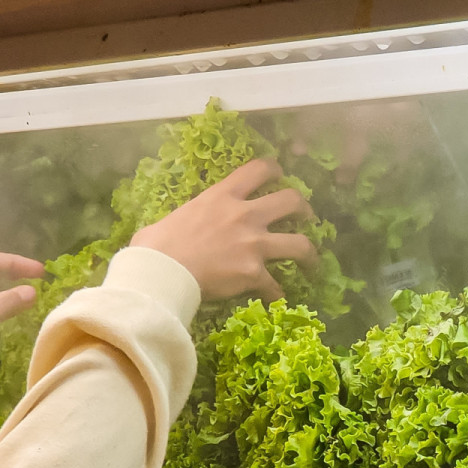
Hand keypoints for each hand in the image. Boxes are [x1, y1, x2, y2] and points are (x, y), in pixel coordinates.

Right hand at [131, 158, 317, 301]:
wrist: (162, 271)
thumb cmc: (157, 244)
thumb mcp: (179, 214)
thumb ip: (196, 213)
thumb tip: (188, 222)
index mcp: (223, 195)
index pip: (260, 169)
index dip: (276, 170)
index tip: (281, 177)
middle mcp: (245, 215)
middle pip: (291, 201)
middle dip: (304, 208)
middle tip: (305, 218)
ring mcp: (254, 244)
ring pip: (300, 244)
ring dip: (309, 253)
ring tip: (311, 260)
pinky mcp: (254, 273)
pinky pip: (276, 287)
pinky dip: (277, 294)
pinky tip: (276, 299)